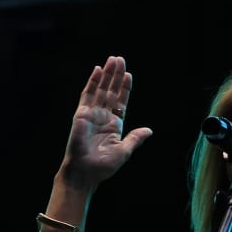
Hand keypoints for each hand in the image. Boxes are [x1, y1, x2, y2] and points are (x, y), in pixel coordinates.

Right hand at [61, 55, 152, 188]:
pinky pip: (87, 95)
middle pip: (111, 91)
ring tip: (112, 59)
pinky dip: (93, 82)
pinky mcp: (82, 114)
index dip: (125, 88)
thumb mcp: (125, 150)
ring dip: (107, 74)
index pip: (121, 101)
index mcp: (115, 124)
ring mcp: (92, 114)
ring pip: (100, 89)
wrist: (86, 172)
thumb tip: (149, 130)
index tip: (129, 74)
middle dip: (116, 76)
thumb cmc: (104, 166)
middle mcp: (103, 116)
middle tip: (120, 59)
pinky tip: (98, 70)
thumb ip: (136, 138)